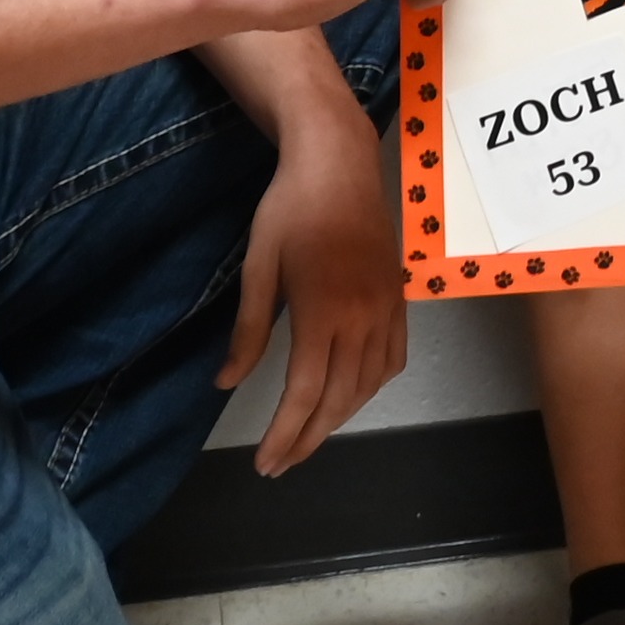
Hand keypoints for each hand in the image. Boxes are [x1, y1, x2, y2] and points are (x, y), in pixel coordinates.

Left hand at [216, 94, 406, 475]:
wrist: (339, 161)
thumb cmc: (290, 208)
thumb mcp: (259, 266)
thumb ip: (248, 330)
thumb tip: (226, 384)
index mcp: (323, 310)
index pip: (305, 392)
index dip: (285, 434)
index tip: (264, 463)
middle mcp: (362, 315)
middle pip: (340, 397)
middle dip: (309, 438)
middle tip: (281, 463)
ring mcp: (387, 306)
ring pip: (370, 383)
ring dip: (340, 417)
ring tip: (309, 434)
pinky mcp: (399, 294)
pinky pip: (394, 357)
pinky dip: (373, 386)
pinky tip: (352, 393)